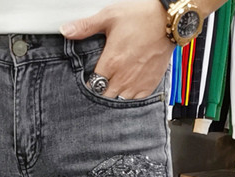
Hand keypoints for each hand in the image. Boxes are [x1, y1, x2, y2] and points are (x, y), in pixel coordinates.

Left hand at [60, 1, 174, 99]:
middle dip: (100, 93)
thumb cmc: (141, 16)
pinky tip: (126, 90)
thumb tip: (66, 30)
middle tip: (99, 85)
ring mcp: (137, 83)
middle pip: (104, 98)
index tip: (88, 82)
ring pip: (119, 102)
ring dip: (114, 97)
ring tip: (112, 87)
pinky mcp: (149, 85)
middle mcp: (124, 77)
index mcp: (112, 62)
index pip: (92, 86)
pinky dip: (129, 98)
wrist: (169, 20)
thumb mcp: (109, 16)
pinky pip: (136, 102)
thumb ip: (86, 27)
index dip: (88, 86)